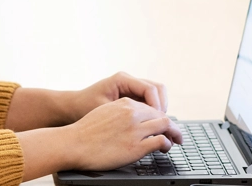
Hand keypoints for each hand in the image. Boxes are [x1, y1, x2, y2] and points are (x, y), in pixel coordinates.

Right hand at [65, 97, 182, 171]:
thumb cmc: (87, 130)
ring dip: (173, 133)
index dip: (159, 115)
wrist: (75, 142)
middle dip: (171, 124)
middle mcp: (131, 113)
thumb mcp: (104, 111)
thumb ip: (120, 111)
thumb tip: (131, 118)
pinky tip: (164, 148)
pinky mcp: (136, 146)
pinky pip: (160, 141)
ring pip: (165, 125)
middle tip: (176, 133)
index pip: (150, 106)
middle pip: (161, 115)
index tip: (162, 123)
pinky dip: (166, 143)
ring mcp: (135, 129)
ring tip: (175, 140)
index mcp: (123, 103)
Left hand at [68, 71, 167, 121]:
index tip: (160, 125)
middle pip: (158, 89)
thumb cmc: (85, 108)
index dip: (159, 108)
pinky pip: (148, 102)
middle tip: (164, 128)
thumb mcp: (106, 112)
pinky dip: (153, 113)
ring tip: (159, 129)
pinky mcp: (130, 97)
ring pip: (156, 95)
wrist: (72, 107)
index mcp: (122, 80)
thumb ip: (128, 118)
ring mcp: (130, 88)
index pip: (151, 89)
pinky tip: (151, 128)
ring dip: (160, 111)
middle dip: (163, 108)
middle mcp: (128, 81)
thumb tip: (152, 129)